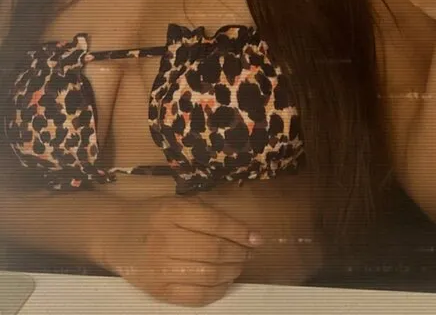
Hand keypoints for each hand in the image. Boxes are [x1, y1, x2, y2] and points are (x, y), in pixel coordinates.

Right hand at [99, 195, 262, 307]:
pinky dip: (216, 292)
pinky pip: (194, 296)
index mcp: (172, 211)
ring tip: (237, 267)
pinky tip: (223, 283)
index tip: (257, 238)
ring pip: (208, 275)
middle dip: (239, 254)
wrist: (114, 234)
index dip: (240, 233)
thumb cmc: (152, 215)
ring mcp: (160, 267)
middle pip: (214, 251)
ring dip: (231, 272)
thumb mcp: (176, 203)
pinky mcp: (157, 290)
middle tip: (248, 254)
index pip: (215, 224)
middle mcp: (165, 239)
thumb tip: (243, 232)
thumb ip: (205, 214)